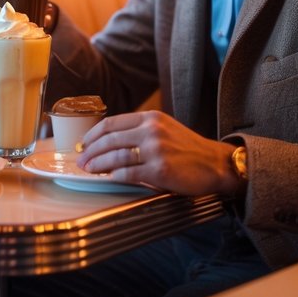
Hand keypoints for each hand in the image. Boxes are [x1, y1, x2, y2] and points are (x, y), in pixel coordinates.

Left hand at [75, 110, 241, 195]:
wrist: (216, 164)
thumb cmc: (188, 149)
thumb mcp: (164, 129)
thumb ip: (140, 130)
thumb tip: (108, 141)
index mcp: (151, 118)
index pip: (111, 123)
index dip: (92, 135)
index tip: (83, 144)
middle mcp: (152, 130)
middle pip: (109, 139)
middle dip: (90, 151)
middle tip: (81, 161)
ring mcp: (156, 150)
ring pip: (115, 156)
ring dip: (97, 165)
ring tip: (89, 170)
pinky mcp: (160, 170)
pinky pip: (128, 173)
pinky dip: (113, 176)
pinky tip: (108, 178)